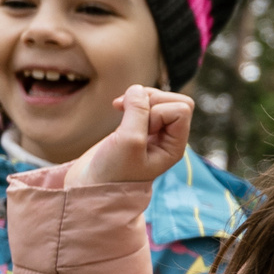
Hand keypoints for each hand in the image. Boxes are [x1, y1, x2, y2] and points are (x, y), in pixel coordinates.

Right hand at [74, 85, 192, 186]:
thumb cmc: (113, 170)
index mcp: (175, 146)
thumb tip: (138, 89)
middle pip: (175, 101)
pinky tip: (117, 107)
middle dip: (152, 99)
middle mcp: (168, 138)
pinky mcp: (136, 126)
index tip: (139, 131)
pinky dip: (131, 100)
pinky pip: (144, 102)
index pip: (181, 110)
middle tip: (128, 111)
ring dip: (140, 99)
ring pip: (159, 99)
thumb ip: (138, 112)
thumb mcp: (129, 141)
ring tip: (119, 107)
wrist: (91, 185)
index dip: (159, 113)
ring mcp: (153, 131)